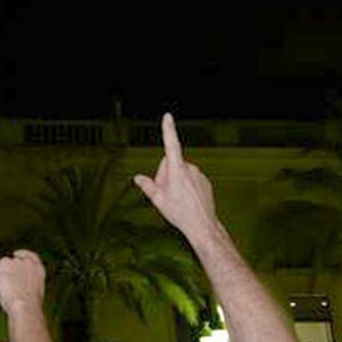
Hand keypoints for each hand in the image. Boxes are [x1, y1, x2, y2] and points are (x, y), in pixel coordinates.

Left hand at [0, 250, 45, 313]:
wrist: (25, 307)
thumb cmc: (26, 309)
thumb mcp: (28, 296)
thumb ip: (21, 287)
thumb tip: (9, 287)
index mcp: (38, 270)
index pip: (31, 257)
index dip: (22, 254)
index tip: (15, 254)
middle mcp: (29, 263)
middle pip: (11, 264)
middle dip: (3, 276)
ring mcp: (16, 262)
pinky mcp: (4, 263)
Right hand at [133, 113, 219, 243]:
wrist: (202, 225)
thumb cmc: (180, 213)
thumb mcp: (158, 200)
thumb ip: (147, 185)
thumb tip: (138, 178)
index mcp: (176, 170)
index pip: (171, 145)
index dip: (168, 130)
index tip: (167, 117)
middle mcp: (189, 168)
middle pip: (169, 164)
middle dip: (164, 175)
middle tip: (165, 193)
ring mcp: (198, 174)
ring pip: (180, 172)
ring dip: (175, 181)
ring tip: (177, 199)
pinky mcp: (204, 181)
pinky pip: (189, 178)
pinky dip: (185, 185)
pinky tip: (186, 199)